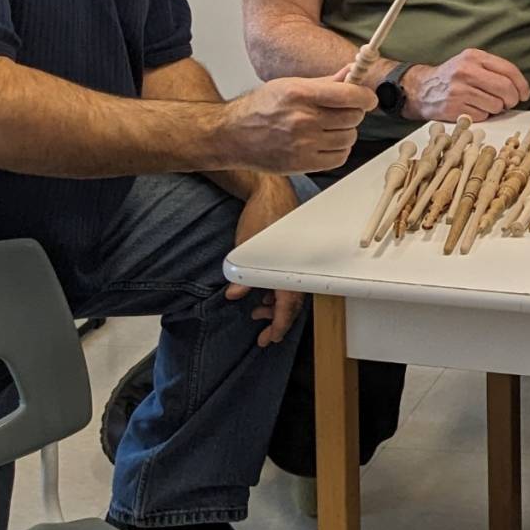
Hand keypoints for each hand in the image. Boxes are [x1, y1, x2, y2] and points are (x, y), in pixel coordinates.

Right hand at [219, 76, 374, 172]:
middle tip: (343, 110)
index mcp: (300, 94)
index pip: (349, 95)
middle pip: (353, 117)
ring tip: (329, 127)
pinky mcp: (302, 164)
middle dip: (353, 112)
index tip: (368, 98)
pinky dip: (339, 149)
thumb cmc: (259, 108)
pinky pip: (340, 157)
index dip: (366, 96)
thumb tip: (352, 73)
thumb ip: (325, 82)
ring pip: (349, 137)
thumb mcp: (290, 84)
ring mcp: (303, 144)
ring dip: (346, 131)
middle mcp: (302, 119)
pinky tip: (326, 142)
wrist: (232, 136)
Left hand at [223, 176, 302, 346]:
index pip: (288, 306)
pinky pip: (288, 280)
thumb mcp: (245, 250)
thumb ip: (243, 277)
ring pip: (290, 292)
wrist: (269, 190)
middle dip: (278, 321)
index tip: (270, 339)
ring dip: (275, 306)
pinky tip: (263, 295)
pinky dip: (276, 291)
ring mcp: (294, 261)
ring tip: (257, 312)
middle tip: (264, 336)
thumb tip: (234, 295)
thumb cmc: (260, 217)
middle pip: (292, 303)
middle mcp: (296, 267)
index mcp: (288, 269)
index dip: (280, 325)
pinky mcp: (291, 254)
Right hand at [405, 49, 529, 122]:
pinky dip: (482, 115)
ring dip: (495, 108)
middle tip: (509, 102)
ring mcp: (459, 90)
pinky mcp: (454, 108)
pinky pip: (482, 116)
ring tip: (484, 103)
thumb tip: (519, 88)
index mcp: (474, 57)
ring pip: (496, 105)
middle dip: (512, 99)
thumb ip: (493, 70)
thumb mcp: (470, 62)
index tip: (524, 94)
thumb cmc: (451, 77)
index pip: (508, 70)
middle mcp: (466, 71)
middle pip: (505, 88)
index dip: (522, 84)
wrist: (421, 89)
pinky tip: (472, 109)